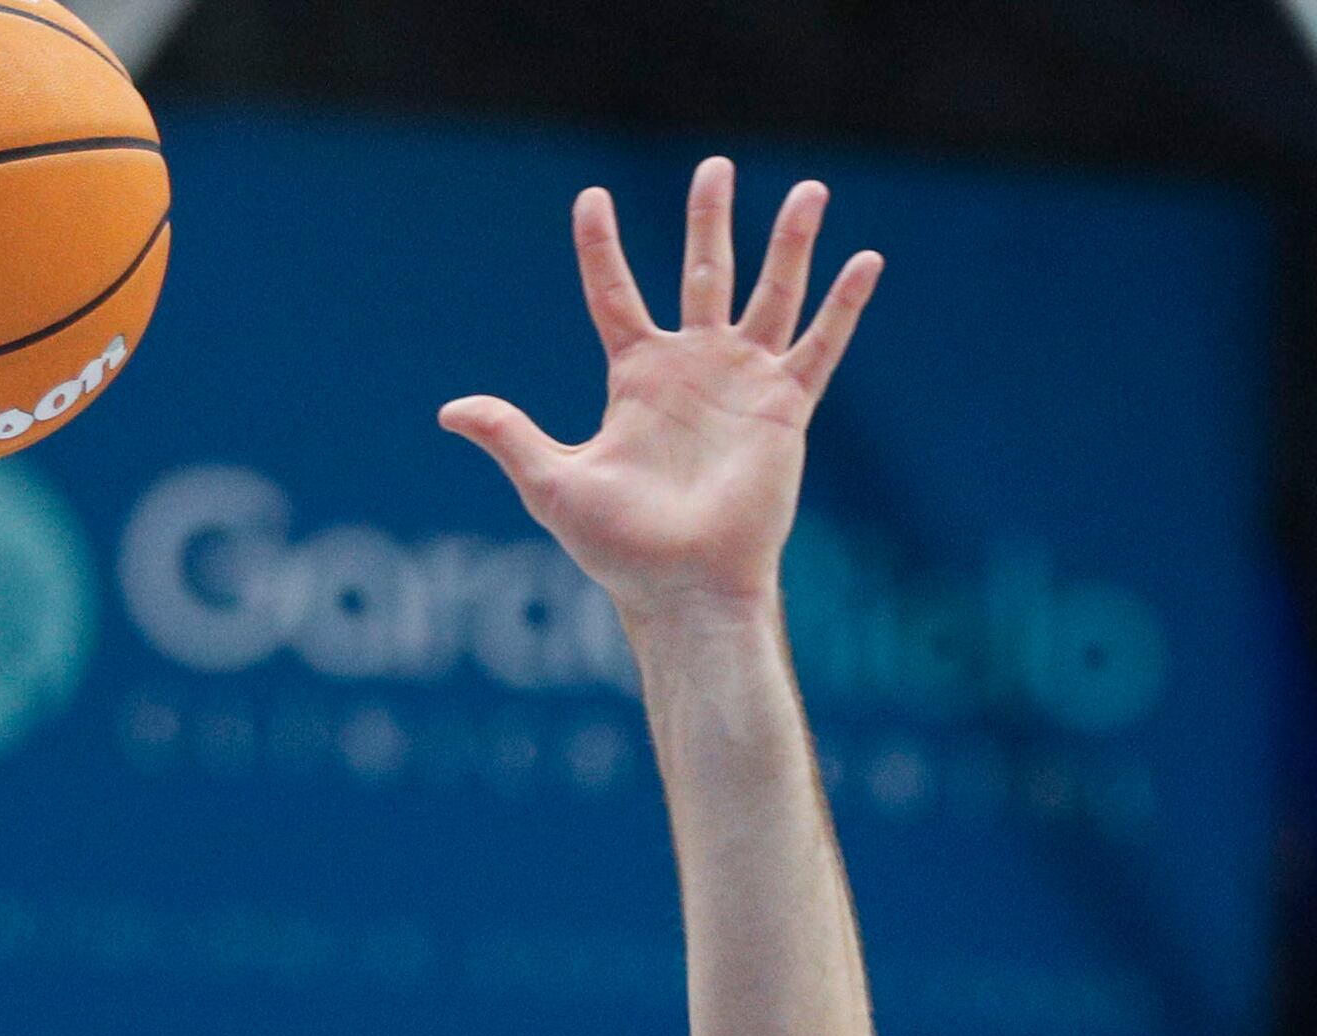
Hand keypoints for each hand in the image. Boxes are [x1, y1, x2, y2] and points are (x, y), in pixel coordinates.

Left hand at [438, 158, 880, 631]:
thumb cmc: (619, 548)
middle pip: (703, 273)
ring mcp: (743, 383)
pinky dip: (845, 305)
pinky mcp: (785, 408)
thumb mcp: (552, 484)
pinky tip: (867, 260)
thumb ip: (509, 436)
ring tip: (809, 188)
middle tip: (713, 166)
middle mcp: (693, 369)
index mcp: (636, 378)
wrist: (684, 588)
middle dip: (709, 219)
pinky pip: (820, 347)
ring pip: (772, 294)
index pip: (613, 293)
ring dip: (790, 242)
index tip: (591, 197)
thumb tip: (449, 411)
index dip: (601, 245)